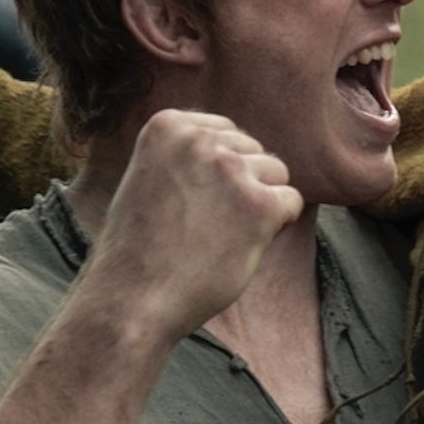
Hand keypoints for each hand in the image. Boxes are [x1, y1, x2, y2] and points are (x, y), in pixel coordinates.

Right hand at [86, 110, 301, 335]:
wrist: (131, 298)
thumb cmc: (140, 247)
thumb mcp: (152, 176)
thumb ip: (188, 154)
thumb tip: (239, 147)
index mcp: (167, 125)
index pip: (225, 133)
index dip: (216, 173)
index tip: (189, 203)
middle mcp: (199, 139)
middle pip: (252, 150)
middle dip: (240, 186)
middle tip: (202, 226)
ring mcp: (230, 170)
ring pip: (276, 173)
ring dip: (257, 205)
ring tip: (218, 236)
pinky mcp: (258, 205)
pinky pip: (292, 202)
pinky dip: (276, 227)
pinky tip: (241, 247)